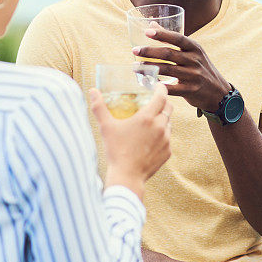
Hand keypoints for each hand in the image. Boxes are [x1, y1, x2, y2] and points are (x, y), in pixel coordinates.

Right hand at [90, 83, 171, 198]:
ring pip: (169, 123)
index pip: (161, 96)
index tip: (158, 86)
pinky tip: (150, 139)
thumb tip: (92, 90)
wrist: (127, 176)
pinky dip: (162, 135)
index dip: (161, 89)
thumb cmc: (116, 150)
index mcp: (147, 117)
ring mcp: (166, 139)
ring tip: (151, 122)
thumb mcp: (106, 127)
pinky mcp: (168, 151)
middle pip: (169, 108)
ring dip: (163, 119)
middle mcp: (160, 126)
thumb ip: (99, 107)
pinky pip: (168, 138)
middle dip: (163, 102)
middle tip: (154, 102)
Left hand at [132, 26, 230, 112]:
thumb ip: (173, 39)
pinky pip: (171, 88)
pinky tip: (146, 82)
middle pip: (169, 54)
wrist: (218, 92)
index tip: (147, 32)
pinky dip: (157, 85)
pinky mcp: (190, 91)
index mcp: (195, 48)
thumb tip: (151, 24)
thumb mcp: (192, 51)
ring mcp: (193, 76)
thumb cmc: (200, 68)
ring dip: (149, 68)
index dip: (162, 34)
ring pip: (167, 70)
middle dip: (149, 52)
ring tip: (135, 67)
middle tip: (134, 51)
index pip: (178, 38)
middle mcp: (195, 60)